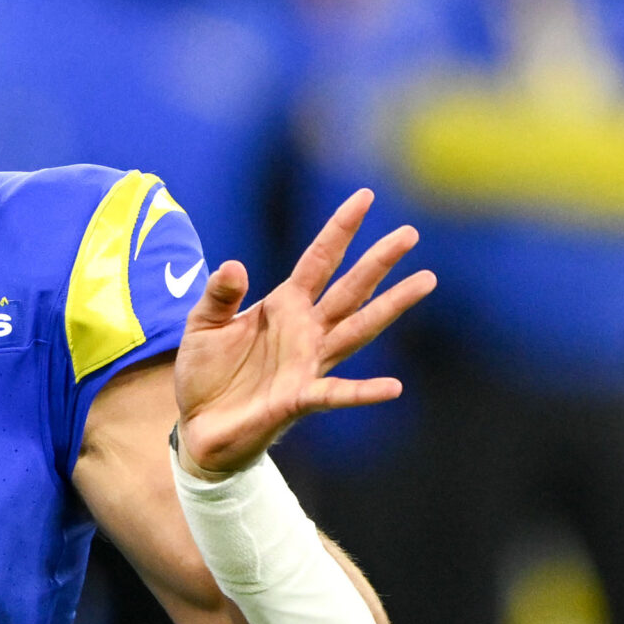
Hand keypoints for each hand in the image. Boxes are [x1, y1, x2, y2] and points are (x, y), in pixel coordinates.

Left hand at [173, 188, 434, 479]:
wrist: (199, 427)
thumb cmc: (206, 374)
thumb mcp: (203, 325)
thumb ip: (219, 294)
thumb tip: (234, 266)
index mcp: (284, 305)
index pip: (319, 260)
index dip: (341, 229)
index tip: (365, 197)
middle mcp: (306, 330)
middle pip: (351, 288)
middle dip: (379, 261)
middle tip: (410, 233)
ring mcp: (308, 363)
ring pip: (358, 329)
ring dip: (390, 306)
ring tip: (424, 281)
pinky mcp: (300, 398)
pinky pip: (337, 394)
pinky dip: (364, 392)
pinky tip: (393, 387)